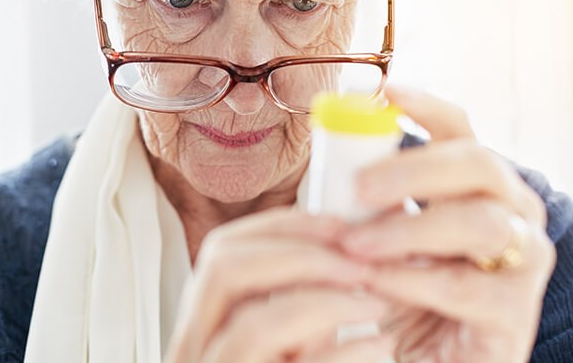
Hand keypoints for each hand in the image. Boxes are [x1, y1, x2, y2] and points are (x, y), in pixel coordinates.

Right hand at [164, 209, 395, 362]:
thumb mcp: (293, 347)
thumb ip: (304, 302)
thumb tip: (351, 238)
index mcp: (203, 328)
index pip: (222, 252)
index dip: (281, 227)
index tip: (339, 222)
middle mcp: (194, 355)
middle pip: (221, 270)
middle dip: (299, 252)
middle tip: (361, 257)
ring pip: (252, 326)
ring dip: (322, 300)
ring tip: (374, 298)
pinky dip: (339, 353)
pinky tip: (378, 346)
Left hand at [339, 86, 555, 361]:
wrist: (419, 361)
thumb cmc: (394, 288)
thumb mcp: (374, 233)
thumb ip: (361, 199)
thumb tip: (325, 155)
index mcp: (471, 184)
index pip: (459, 129)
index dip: (427, 105)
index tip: (386, 91)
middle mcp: (508, 211)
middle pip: (478, 164)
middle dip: (416, 170)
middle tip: (360, 187)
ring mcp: (521, 261)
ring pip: (479, 222)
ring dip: (410, 229)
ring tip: (356, 246)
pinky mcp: (514, 314)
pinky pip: (466, 286)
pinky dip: (415, 281)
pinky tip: (377, 283)